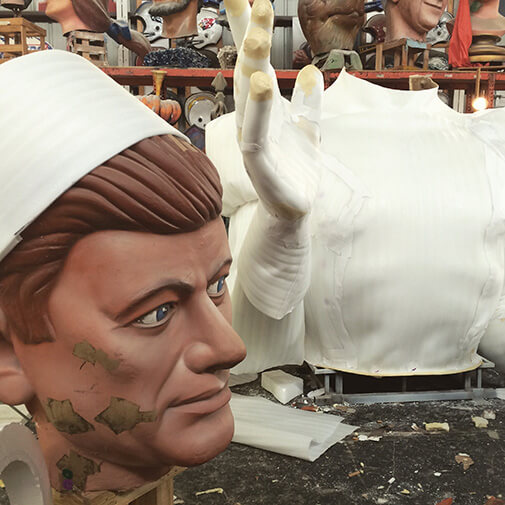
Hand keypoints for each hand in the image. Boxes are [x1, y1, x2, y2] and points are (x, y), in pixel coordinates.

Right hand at [224, 0, 323, 220]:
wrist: (296, 210)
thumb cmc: (298, 170)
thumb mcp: (309, 129)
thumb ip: (310, 102)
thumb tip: (311, 70)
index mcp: (266, 108)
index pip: (256, 62)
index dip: (249, 31)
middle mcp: (254, 119)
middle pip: (248, 72)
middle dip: (250, 37)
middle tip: (255, 1)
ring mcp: (253, 141)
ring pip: (248, 98)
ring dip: (250, 66)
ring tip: (255, 35)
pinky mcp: (259, 164)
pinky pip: (255, 132)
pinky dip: (258, 109)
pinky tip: (262, 83)